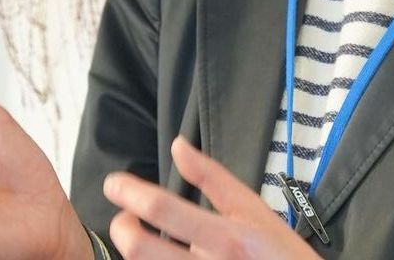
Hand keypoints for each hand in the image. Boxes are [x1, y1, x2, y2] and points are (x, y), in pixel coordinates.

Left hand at [104, 136, 322, 258]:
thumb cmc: (279, 253)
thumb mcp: (252, 209)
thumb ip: (212, 177)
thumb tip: (178, 145)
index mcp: (227, 237)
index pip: (166, 210)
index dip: (131, 193)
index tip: (114, 184)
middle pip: (143, 250)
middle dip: (121, 230)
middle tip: (123, 219)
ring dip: (134, 252)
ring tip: (138, 239)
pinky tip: (155, 255)